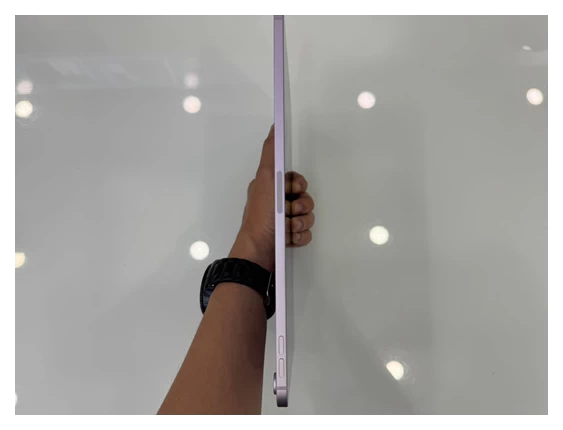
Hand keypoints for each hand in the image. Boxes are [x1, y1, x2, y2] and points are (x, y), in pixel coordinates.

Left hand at [229, 125, 314, 271]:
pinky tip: (290, 238)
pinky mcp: (289, 237)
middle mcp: (276, 203)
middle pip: (304, 197)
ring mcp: (283, 221)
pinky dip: (300, 235)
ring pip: (308, 215)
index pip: (293, 179)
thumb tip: (274, 128)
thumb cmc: (261, 217)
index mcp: (269, 188)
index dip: (298, 184)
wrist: (260, 252)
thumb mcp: (266, 179)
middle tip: (290, 211)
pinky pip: (307, 231)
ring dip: (301, 222)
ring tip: (289, 228)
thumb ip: (271, 153)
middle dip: (302, 206)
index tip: (295, 190)